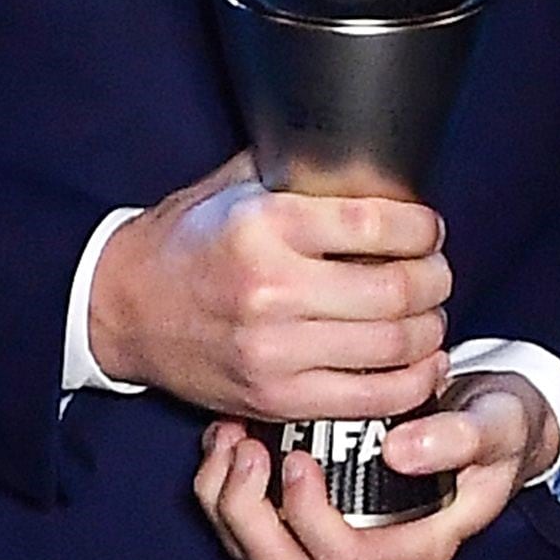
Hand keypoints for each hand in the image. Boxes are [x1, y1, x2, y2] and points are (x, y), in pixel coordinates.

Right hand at [86, 151, 451, 421]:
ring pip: (391, 346)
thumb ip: (299, 170)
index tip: (428, 229)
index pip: (377, 225)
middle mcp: (271, 290)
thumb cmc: (187, 241)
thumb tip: (372, 160)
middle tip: (437, 272)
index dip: (422, 228)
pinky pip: (367, 399)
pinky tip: (422, 364)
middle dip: (435, 279)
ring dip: (430, 330)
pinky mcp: (274, 399)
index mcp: (265, 226)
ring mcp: (273, 352)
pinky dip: (410, 383)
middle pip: (395, 290)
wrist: (123, 307)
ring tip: (430, 314)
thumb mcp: (235, 185)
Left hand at [189, 372, 554, 559]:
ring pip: (256, 547)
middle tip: (250, 448)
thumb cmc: (498, 425)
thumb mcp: (497, 425)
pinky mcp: (311, 506)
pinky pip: (250, 515)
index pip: (347, 559)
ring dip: (227, 497)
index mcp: (415, 544)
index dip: (309, 519)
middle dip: (249, 513)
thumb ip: (462, 438)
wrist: (491, 413)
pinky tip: (234, 428)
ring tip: (232, 434)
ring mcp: (334, 530)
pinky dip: (225, 478)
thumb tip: (401, 452)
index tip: (300, 458)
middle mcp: (369, 549)